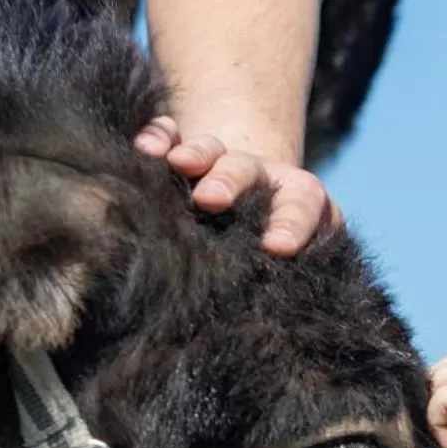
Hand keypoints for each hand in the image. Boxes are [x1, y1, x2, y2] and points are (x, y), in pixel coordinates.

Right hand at [133, 116, 342, 257]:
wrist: (255, 220)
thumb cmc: (280, 255)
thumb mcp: (297, 263)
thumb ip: (295, 275)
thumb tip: (284, 312)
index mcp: (297, 199)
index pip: (300, 205)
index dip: (291, 223)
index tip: (277, 247)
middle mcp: (259, 177)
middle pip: (246, 171)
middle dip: (229, 181)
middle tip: (210, 199)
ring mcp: (221, 161)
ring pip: (210, 150)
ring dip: (194, 155)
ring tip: (176, 163)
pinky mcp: (184, 149)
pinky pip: (170, 135)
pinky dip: (159, 137)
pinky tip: (146, 148)